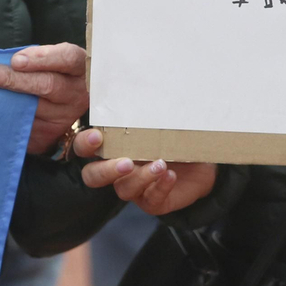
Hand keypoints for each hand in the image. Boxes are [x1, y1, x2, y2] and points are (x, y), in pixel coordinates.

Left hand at [0, 42, 88, 154]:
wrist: (60, 107)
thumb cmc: (48, 73)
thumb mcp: (48, 61)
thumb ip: (30, 59)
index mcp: (78, 67)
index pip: (67, 58)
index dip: (42, 58)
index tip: (16, 60)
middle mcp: (76, 93)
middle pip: (48, 85)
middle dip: (15, 79)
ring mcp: (65, 117)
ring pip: (34, 108)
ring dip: (4, 99)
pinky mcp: (49, 135)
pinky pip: (24, 126)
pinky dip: (5, 116)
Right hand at [69, 127, 217, 214]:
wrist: (201, 165)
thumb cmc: (173, 138)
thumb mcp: (159, 123)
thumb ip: (144, 113)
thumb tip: (142, 83)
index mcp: (112, 148)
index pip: (84, 149)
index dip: (85, 144)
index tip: (97, 136)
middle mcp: (117, 170)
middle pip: (93, 176)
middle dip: (106, 170)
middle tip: (126, 162)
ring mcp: (134, 188)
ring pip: (124, 189)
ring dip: (141, 177)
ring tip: (160, 164)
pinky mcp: (153, 202)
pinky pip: (151, 199)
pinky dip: (160, 187)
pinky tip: (170, 176)